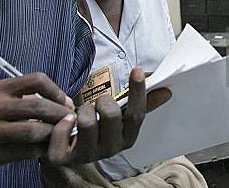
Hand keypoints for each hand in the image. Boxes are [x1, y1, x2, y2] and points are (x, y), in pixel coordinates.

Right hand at [0, 73, 74, 170]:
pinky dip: (43, 148)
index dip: (56, 91)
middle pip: (38, 106)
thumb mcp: (3, 98)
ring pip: (35, 130)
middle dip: (60, 114)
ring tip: (60, 134)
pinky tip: (47, 147)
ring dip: (54, 133)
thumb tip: (67, 103)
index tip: (65, 102)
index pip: (36, 80)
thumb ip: (31, 97)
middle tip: (70, 120)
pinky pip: (28, 150)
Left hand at [44, 68, 170, 165]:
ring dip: (82, 110)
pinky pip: (63, 134)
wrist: (70, 149)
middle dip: (102, 100)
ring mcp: (88, 154)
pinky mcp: (64, 158)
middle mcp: (111, 149)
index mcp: (127, 138)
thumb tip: (166, 90)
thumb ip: (142, 102)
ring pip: (87, 121)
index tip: (137, 71)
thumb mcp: (121, 116)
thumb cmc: (99, 127)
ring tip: (79, 115)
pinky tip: (66, 122)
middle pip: (111, 114)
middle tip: (96, 104)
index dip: (138, 92)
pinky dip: (63, 124)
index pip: (137, 114)